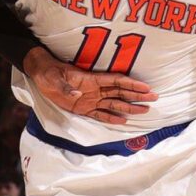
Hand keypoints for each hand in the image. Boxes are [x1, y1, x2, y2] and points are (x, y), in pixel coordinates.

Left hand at [24, 47, 158, 124]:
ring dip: (129, 107)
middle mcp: (95, 90)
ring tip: (145, 110)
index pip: (115, 82)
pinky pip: (100, 114)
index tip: (145, 87)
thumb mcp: (54, 79)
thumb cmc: (48, 73)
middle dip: (137, 95)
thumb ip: (66, 87)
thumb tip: (77, 94)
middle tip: (154, 98)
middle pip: (120, 92)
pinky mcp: (83, 108)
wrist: (40, 74)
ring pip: (114, 103)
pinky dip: (111, 118)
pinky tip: (123, 121)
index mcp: (91, 80)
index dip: (131, 84)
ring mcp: (90, 99)